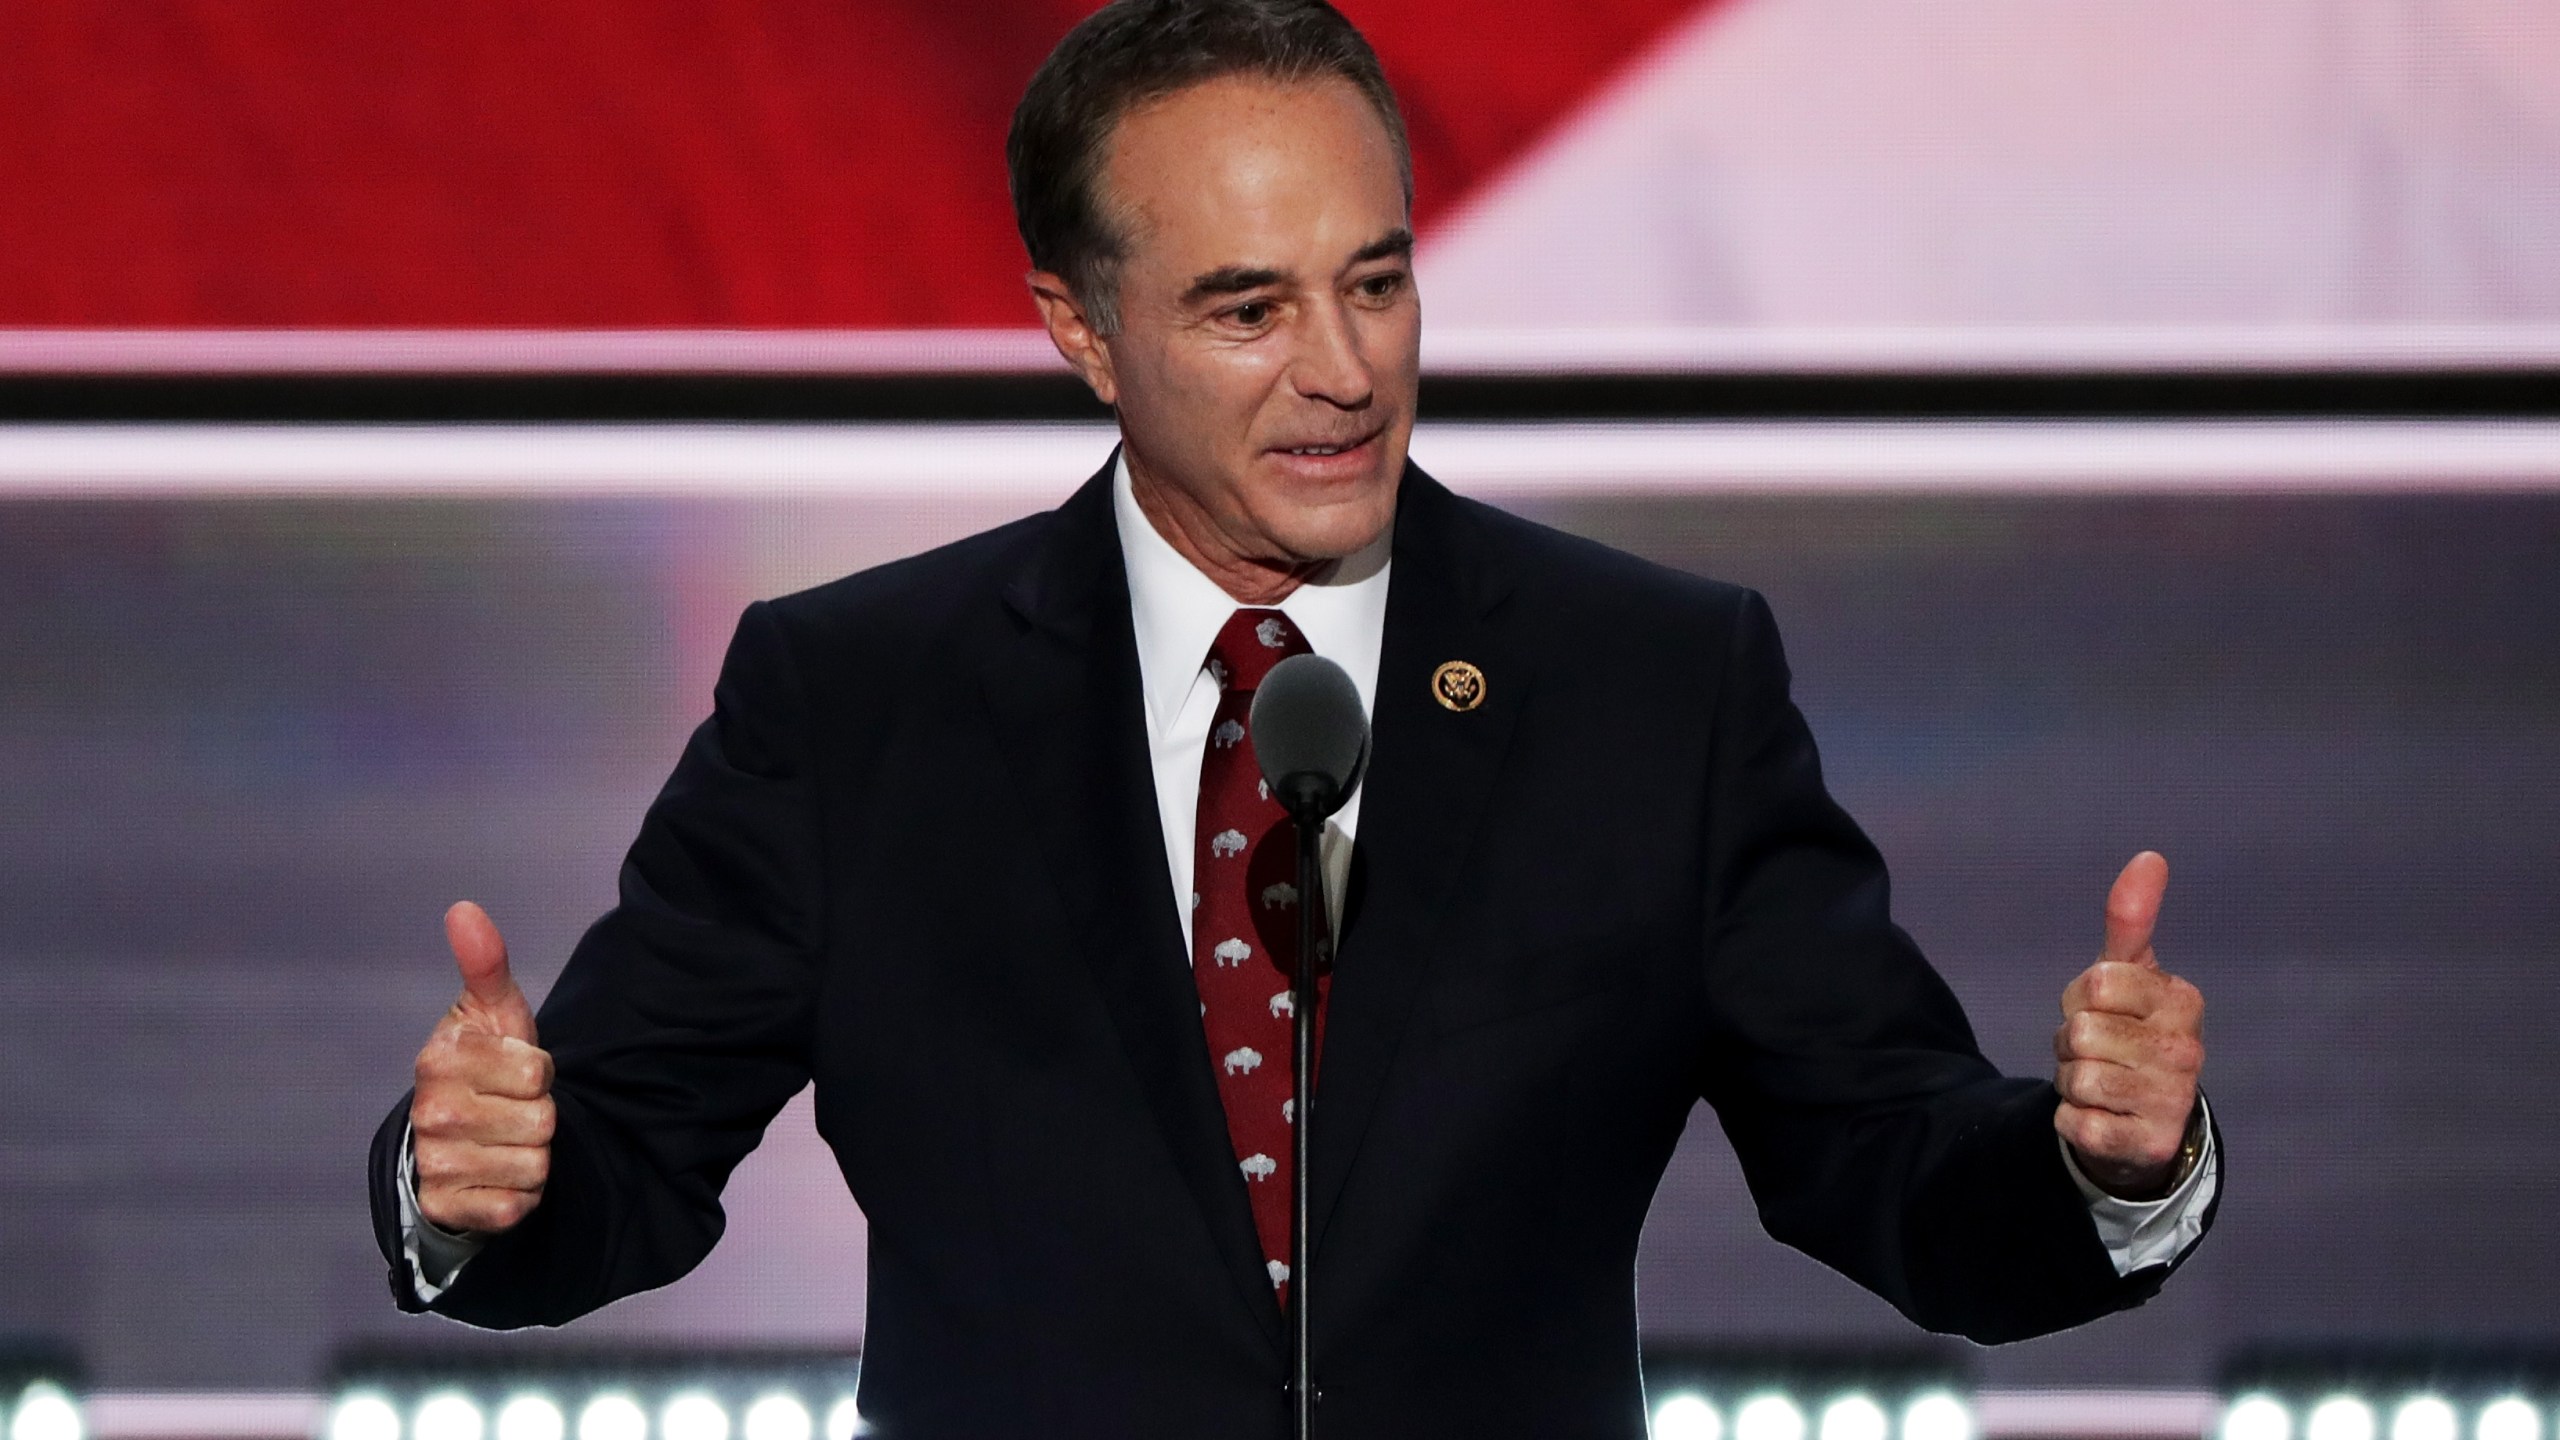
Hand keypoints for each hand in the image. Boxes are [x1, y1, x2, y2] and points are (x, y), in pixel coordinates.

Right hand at [410, 901, 554, 1235]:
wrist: (449, 1145)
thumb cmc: (483, 1070)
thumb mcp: (491, 1015)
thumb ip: (486, 965)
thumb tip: (464, 909)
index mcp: (442, 1058)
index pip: (537, 1071)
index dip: (540, 1073)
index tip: (515, 1073)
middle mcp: (430, 1111)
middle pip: (541, 1120)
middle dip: (539, 1117)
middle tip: (510, 1112)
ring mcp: (435, 1162)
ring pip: (534, 1164)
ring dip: (532, 1158)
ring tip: (503, 1144)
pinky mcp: (447, 1208)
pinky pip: (515, 1206)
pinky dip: (518, 1197)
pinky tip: (495, 1179)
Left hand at [2054, 851, 2204, 1198]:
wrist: (2145, 1119)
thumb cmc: (2129, 1031)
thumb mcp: (2128, 974)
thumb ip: (2131, 919)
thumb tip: (2149, 857)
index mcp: (2182, 1000)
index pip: (2097, 982)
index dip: (2081, 997)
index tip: (2104, 1010)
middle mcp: (2186, 1049)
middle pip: (2080, 1032)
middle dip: (2071, 1042)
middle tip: (2097, 1051)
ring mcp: (2170, 1100)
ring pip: (2074, 1077)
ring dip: (2070, 1081)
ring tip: (2100, 1083)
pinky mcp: (2146, 1144)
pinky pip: (2073, 1122)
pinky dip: (2072, 1120)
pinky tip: (2101, 1118)